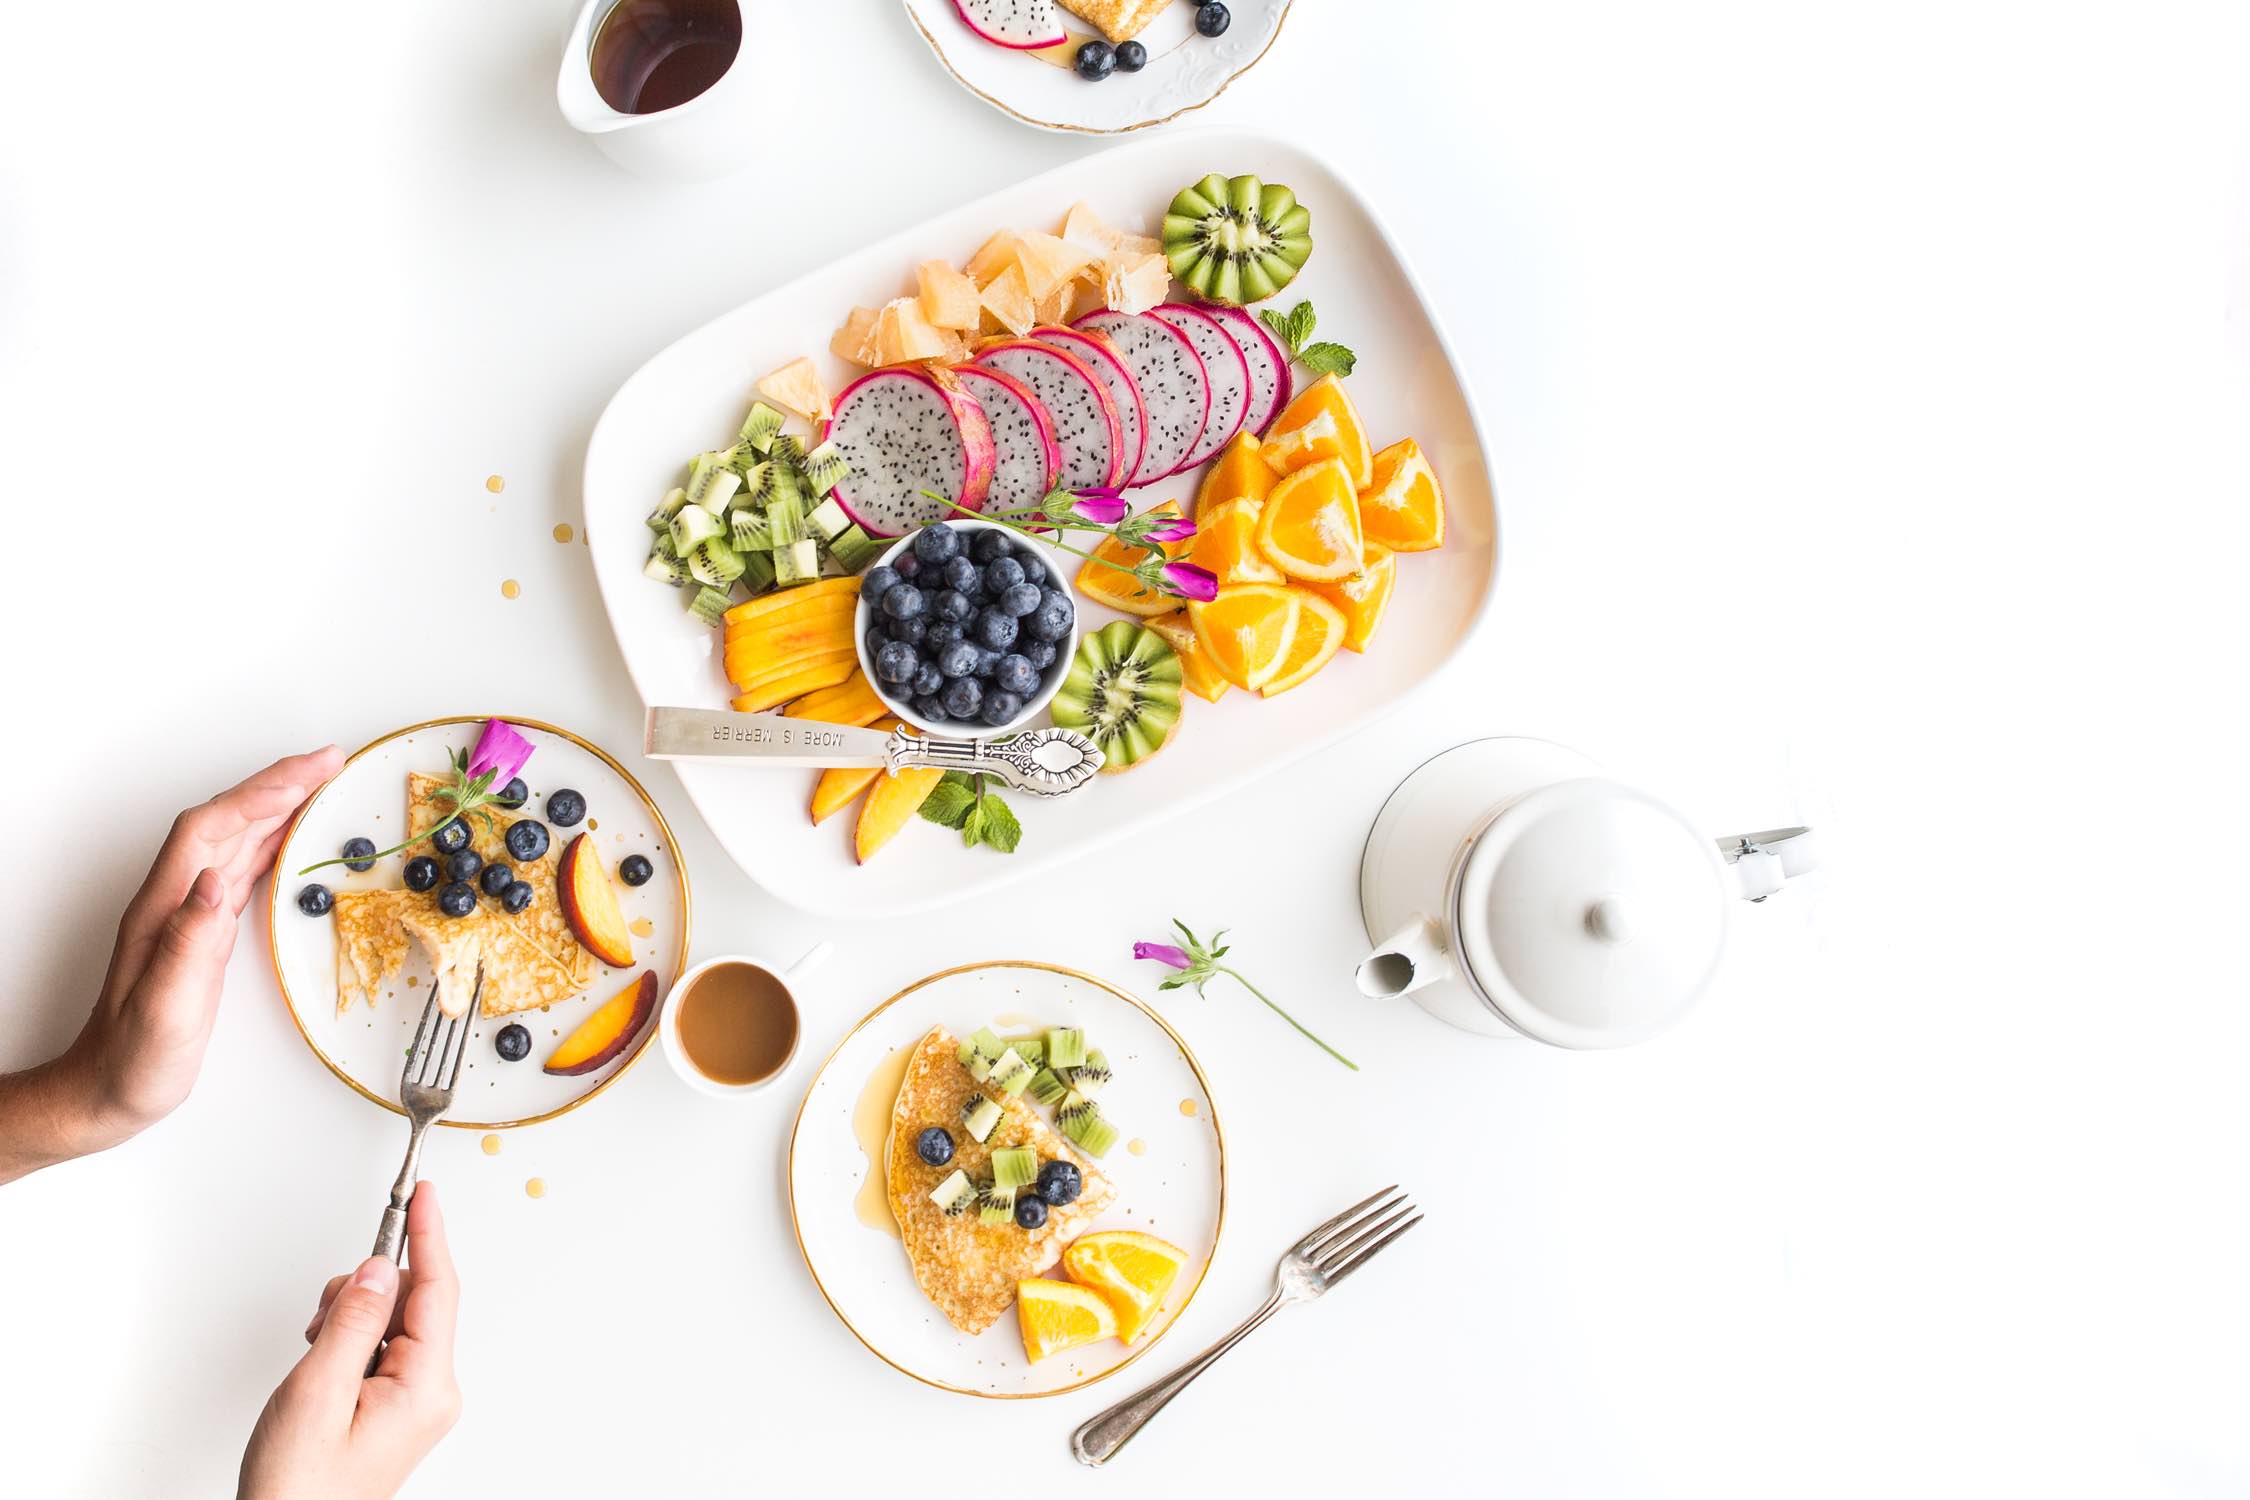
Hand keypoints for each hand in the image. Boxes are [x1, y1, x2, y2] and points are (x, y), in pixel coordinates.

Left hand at [0, 746, 339, 1181]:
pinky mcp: (203, 934)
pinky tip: (293, 842)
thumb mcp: (163, 1008)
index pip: (213, 829)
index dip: (261, 793)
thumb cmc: (133, 1060)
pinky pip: (243, 870)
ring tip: (323, 786)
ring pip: (236, 840)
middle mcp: (175, 902)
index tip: (311, 771)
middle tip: (332, 763)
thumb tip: (212, 880)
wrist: (106, 1092)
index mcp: (164, 910)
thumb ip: (185, 943)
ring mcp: (188, 916)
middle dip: (279, 785)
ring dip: (279, 807)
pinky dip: (273, 844)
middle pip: (227, 821)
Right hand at [241, 1181, 461, 1499]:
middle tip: (320, 1322)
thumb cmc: (297, 1485)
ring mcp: (416, 1401)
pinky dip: (349, 1342)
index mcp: (426, 1387)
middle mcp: (432, 1392)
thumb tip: (378, 1268)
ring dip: (350, 1320)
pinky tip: (322, 1369)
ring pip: (392, 1320)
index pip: (436, 1289)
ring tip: (314, 1360)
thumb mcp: (317, 1391)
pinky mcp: (396, 1407)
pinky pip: (381, 1347)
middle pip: (414, 1300)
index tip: (425, 1193)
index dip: (429, 1234)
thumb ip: (352, 1322)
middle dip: (365, 1292)